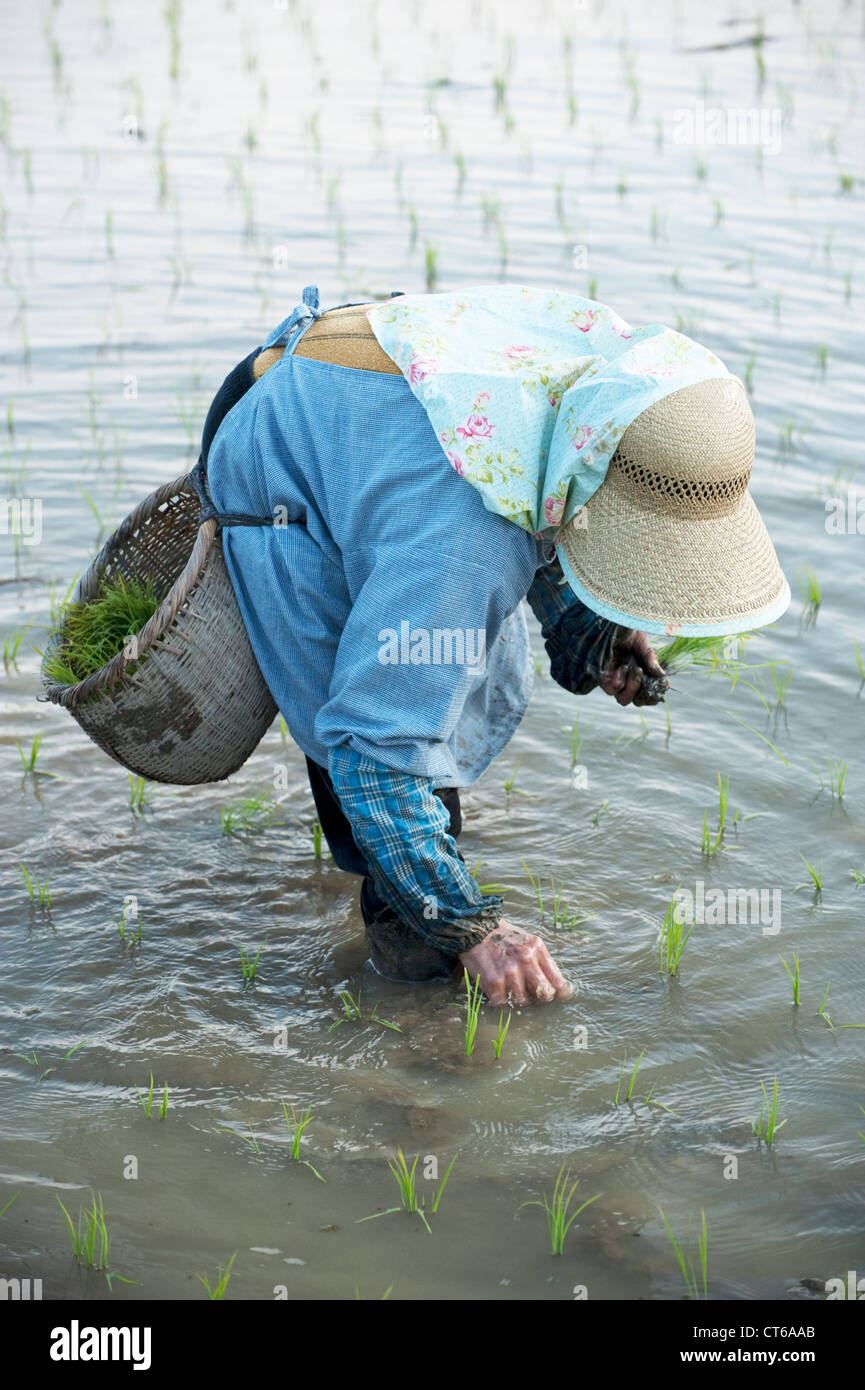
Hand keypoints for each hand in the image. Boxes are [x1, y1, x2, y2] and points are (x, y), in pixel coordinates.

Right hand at [458, 920, 572, 1005]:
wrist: (474, 928)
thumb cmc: (503, 937)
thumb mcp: (527, 940)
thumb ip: (541, 960)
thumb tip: (559, 986)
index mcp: (536, 948)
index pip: (557, 980)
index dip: (561, 993)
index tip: (560, 997)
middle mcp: (525, 959)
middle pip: (544, 994)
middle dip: (540, 997)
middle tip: (533, 994)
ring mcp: (509, 972)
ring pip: (523, 1001)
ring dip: (518, 998)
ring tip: (510, 988)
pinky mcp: (494, 981)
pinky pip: (503, 1002)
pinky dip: (500, 999)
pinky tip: (497, 988)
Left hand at [598, 628, 667, 705]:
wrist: (607, 621)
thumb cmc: (624, 629)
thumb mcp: (642, 642)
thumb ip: (650, 658)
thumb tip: (661, 675)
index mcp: (639, 671)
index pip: (648, 693)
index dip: (656, 693)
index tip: (664, 685)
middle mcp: (626, 679)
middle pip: (637, 701)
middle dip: (645, 695)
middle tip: (648, 680)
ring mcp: (614, 680)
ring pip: (623, 700)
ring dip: (633, 687)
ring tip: (636, 670)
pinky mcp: (601, 679)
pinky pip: (612, 690)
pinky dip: (619, 681)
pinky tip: (622, 667)